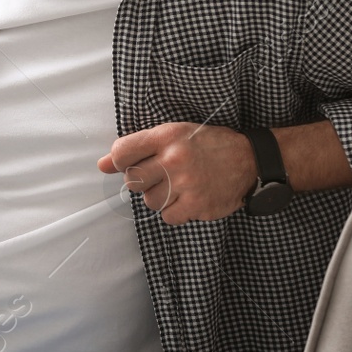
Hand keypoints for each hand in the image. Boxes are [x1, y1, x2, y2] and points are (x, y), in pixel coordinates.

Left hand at [97, 122, 257, 225]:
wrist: (249, 159)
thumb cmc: (207, 145)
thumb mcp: (174, 134)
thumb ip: (138, 147)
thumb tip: (101, 165)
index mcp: (167, 136)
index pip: (122, 152)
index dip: (119, 162)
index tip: (128, 164)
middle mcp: (174, 159)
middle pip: (133, 181)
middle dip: (142, 181)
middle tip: (160, 176)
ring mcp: (186, 184)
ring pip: (149, 202)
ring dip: (160, 197)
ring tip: (178, 186)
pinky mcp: (197, 205)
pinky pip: (167, 217)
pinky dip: (174, 211)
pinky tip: (187, 198)